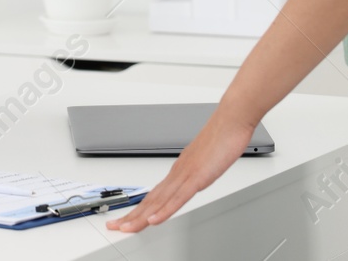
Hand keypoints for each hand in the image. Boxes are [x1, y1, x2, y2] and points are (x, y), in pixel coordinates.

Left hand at [105, 103, 256, 232]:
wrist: (232, 119)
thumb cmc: (222, 137)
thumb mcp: (208, 160)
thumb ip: (198, 171)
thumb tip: (195, 178)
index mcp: (179, 170)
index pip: (155, 194)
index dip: (140, 208)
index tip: (127, 217)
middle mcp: (178, 172)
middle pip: (151, 199)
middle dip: (133, 215)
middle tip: (115, 226)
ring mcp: (186, 175)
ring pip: (159, 200)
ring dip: (142, 216)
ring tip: (127, 228)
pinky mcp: (198, 177)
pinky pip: (179, 197)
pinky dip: (165, 210)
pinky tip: (154, 220)